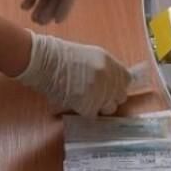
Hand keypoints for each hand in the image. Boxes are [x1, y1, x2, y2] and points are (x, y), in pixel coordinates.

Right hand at [13, 32, 129, 115]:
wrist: (45, 61)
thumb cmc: (60, 56)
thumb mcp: (88, 56)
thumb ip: (104, 68)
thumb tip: (111, 83)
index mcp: (108, 61)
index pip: (126, 80)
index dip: (118, 86)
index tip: (111, 88)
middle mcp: (108, 76)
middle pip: (120, 96)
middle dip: (110, 98)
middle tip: (96, 96)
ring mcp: (99, 91)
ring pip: (109, 108)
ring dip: (99, 106)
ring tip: (84, 100)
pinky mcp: (89, 104)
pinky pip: (93, 114)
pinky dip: (84, 111)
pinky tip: (75, 103)